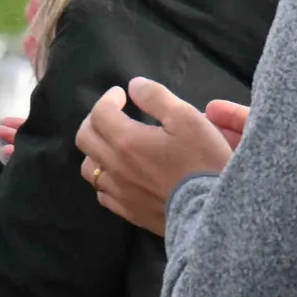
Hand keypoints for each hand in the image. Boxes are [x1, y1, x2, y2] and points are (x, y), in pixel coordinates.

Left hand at [79, 78, 248, 234]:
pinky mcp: (126, 211)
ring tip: (113, 143)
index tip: (121, 94)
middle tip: (112, 114)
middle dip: (94, 120)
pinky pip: (102, 192)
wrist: (211, 211)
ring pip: (89, 167)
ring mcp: (116, 191)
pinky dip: (105, 176)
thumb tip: (133, 85)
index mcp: (126, 141)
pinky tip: (119, 172)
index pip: (100, 113)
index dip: (108, 99)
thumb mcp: (188, 120)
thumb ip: (157, 98)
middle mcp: (113, 166)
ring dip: (96, 150)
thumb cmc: (203, 161)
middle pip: (85, 138)